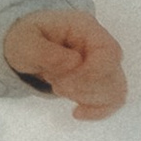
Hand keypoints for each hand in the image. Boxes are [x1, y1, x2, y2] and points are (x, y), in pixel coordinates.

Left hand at [3, 12, 127, 119]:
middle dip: (85, 89)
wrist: (27, 43)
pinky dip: (98, 111)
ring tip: (61, 89)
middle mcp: (100, 44)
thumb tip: (74, 64)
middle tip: (57, 86)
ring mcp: (103, 63)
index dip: (91, 75)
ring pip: (116, 90)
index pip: (108, 52)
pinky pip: (111, 100)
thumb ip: (45, 52)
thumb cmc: (27, 38)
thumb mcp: (25, 41)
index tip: (62, 85)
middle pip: (114, 74)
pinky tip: (77, 112)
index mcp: (85, 27)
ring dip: (89, 99)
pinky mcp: (100, 81)